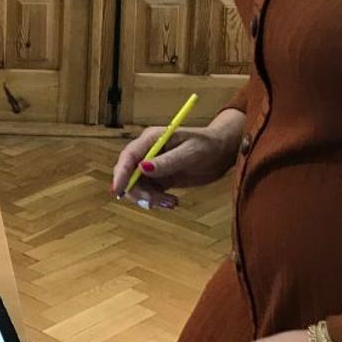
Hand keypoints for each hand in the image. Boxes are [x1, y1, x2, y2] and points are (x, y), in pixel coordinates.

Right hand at [111, 120, 238, 206]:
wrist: (222, 152)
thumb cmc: (209, 146)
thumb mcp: (190, 153)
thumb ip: (167, 162)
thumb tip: (143, 168)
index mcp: (151, 139)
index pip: (128, 156)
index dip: (120, 174)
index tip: (119, 192)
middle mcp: (148, 151)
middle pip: (129, 174)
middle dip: (138, 191)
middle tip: (156, 202)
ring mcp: (153, 165)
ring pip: (138, 186)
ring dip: (150, 198)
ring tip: (172, 203)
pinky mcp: (160, 178)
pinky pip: (150, 192)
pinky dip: (158, 200)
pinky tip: (173, 202)